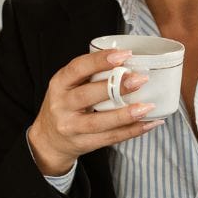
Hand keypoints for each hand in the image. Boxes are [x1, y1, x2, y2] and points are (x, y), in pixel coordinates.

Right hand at [27, 49, 161, 175]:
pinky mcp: (83, 143)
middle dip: (115, 87)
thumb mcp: (68, 85)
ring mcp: (71, 127)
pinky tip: (148, 123)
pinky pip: (109, 138)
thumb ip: (90, 74)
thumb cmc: (66, 105)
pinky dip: (131, 131)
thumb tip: (129, 62)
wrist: (49, 140)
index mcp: (59, 83)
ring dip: (125, 114)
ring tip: (147, 107)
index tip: (124, 54)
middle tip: (140, 79)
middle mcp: (62, 105)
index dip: (100, 61)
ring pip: (98, 122)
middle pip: (87, 95)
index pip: (77, 68)